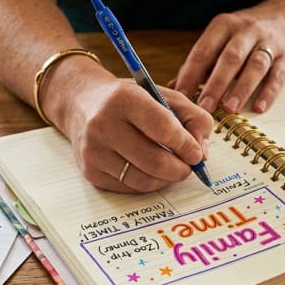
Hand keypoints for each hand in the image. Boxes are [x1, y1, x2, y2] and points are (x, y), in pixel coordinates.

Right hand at [62, 77, 211, 192]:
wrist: (82, 103)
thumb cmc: (130, 100)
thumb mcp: (164, 95)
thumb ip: (194, 118)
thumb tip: (203, 154)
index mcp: (124, 98)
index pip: (163, 129)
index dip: (187, 146)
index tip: (197, 154)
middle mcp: (103, 124)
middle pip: (154, 160)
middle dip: (180, 169)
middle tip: (189, 167)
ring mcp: (93, 150)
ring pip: (143, 180)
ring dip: (166, 180)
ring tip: (171, 168)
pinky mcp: (90, 171)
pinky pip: (130, 188)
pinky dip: (148, 183)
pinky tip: (150, 170)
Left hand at [171, 9, 284, 113]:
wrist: (282, 19)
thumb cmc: (241, 36)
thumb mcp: (218, 41)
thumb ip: (198, 64)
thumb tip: (172, 89)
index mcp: (223, 25)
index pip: (204, 50)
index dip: (191, 73)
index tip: (182, 96)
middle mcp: (246, 31)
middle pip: (231, 57)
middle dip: (216, 83)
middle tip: (204, 107)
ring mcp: (268, 43)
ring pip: (255, 65)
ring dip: (241, 87)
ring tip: (229, 108)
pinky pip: (278, 75)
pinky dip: (269, 92)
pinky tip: (259, 107)